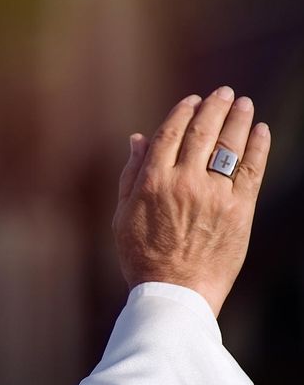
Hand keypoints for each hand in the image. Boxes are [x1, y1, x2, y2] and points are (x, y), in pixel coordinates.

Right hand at [112, 86, 270, 316]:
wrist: (175, 291)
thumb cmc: (143, 255)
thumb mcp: (124, 214)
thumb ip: (131, 174)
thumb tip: (139, 138)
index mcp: (152, 182)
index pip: (170, 133)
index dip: (183, 112)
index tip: (192, 100)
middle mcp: (183, 182)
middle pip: (202, 132)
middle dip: (214, 107)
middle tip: (224, 93)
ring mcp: (214, 195)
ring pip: (229, 145)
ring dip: (238, 119)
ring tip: (243, 104)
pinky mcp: (239, 210)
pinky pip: (252, 169)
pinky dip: (258, 145)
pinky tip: (260, 130)